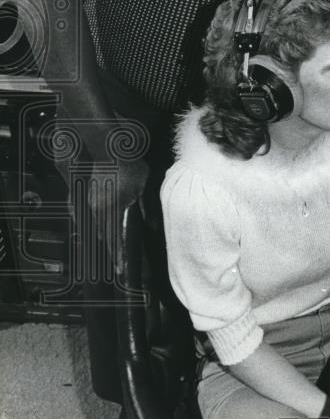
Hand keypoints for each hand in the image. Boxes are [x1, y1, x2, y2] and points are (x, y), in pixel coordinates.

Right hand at [87, 156, 148, 273]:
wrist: (111, 151)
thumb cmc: (130, 167)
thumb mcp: (143, 187)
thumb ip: (146, 208)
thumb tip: (152, 226)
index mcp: (114, 207)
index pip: (116, 237)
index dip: (118, 254)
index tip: (120, 267)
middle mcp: (99, 208)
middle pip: (104, 236)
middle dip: (111, 251)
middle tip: (117, 264)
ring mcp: (91, 203)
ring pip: (97, 228)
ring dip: (105, 240)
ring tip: (112, 252)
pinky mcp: (88, 198)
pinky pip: (91, 218)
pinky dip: (97, 228)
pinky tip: (102, 233)